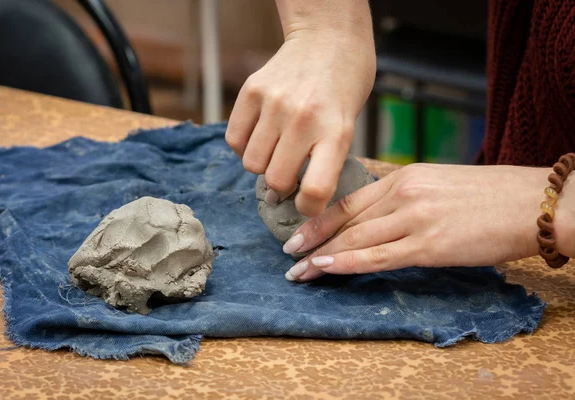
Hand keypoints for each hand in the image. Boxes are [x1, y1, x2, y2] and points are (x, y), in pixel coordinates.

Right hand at [225, 0, 374, 215]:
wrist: (328, 40)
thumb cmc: (342, 89)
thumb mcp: (346, 128)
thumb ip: (321, 162)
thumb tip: (282, 196)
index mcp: (336, 132)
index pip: (315, 189)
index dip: (308, 208)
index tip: (305, 205)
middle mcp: (304, 118)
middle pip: (276, 180)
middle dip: (282, 186)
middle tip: (289, 173)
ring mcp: (275, 103)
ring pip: (251, 163)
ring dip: (262, 164)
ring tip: (276, 148)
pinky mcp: (251, 91)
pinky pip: (234, 139)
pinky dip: (244, 146)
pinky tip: (261, 134)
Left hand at [281, 163, 565, 281]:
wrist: (534, 202)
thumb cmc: (490, 195)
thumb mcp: (439, 182)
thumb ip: (405, 196)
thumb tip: (377, 214)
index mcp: (404, 176)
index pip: (350, 200)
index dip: (319, 217)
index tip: (298, 231)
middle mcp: (403, 194)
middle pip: (345, 219)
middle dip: (312, 239)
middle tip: (287, 255)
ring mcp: (415, 218)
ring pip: (355, 239)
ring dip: (322, 256)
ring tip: (298, 271)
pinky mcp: (430, 244)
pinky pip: (378, 256)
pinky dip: (347, 263)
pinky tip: (326, 269)